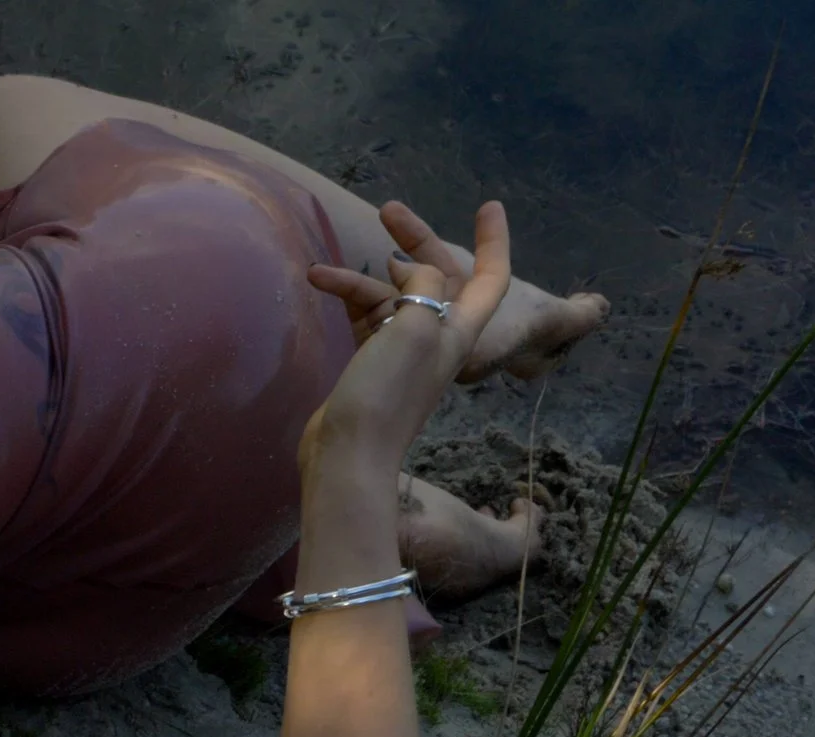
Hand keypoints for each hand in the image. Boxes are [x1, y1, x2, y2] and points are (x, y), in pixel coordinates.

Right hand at [300, 200, 512, 457]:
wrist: (348, 452)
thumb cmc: (387, 393)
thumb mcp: (414, 329)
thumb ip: (423, 288)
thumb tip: (415, 273)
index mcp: (459, 331)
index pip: (489, 278)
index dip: (494, 242)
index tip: (488, 206)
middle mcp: (436, 338)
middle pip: (432, 279)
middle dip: (413, 243)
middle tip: (387, 210)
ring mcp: (401, 353)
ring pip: (390, 298)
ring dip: (358, 280)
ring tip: (320, 271)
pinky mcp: (370, 365)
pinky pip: (366, 318)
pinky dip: (347, 300)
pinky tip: (321, 288)